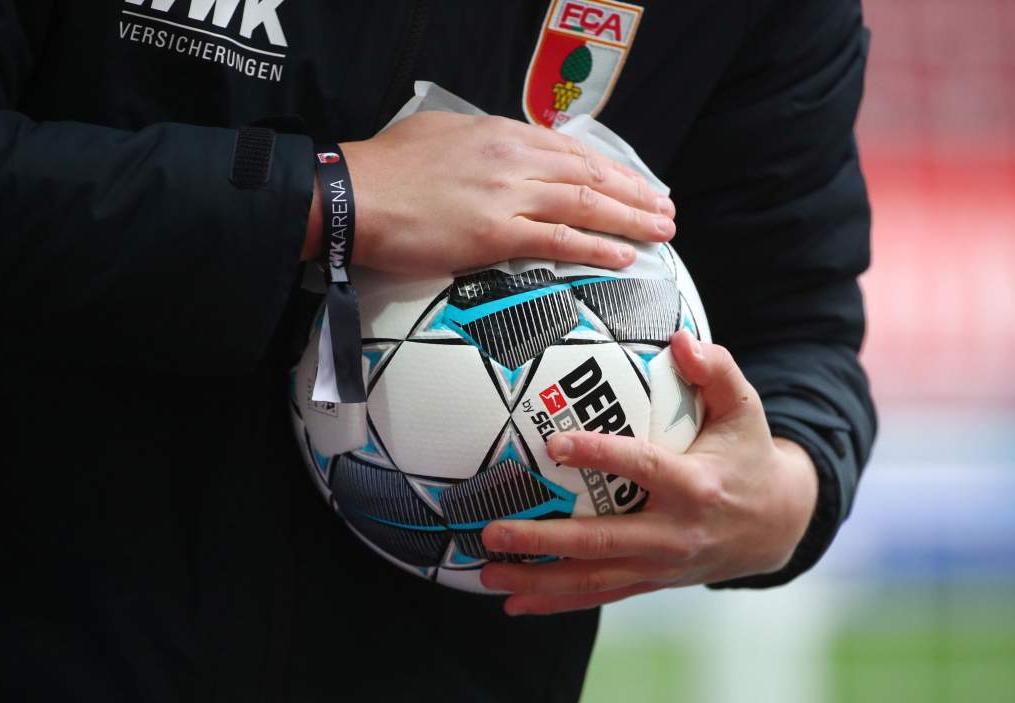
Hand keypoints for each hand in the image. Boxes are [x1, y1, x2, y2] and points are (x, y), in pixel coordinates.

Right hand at [302, 111, 675, 271]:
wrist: (350, 196)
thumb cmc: (385, 170)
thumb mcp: (439, 135)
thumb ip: (480, 145)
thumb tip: (501, 156)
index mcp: (501, 134)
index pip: (571, 150)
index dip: (612, 169)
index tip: (636, 183)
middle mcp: (512, 159)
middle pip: (589, 175)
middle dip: (634, 194)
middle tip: (664, 210)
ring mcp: (507, 195)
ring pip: (585, 205)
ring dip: (629, 220)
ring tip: (660, 233)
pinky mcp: (495, 233)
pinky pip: (559, 241)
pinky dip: (595, 248)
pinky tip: (622, 257)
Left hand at [478, 330, 818, 614]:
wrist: (775, 525)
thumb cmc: (747, 454)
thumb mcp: (745, 409)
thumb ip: (717, 371)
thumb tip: (680, 339)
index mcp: (697, 487)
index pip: (643, 468)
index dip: (600, 456)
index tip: (555, 444)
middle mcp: (676, 535)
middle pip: (603, 541)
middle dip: (545, 540)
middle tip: (494, 531)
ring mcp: (662, 567)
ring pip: (594, 579)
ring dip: (538, 580)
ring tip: (486, 572)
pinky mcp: (652, 582)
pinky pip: (599, 596)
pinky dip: (556, 603)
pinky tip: (513, 604)